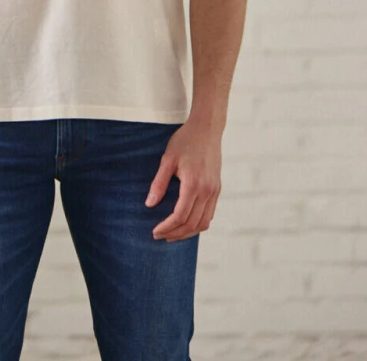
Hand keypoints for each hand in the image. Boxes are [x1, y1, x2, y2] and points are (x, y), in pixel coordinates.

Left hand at [145, 118, 222, 241]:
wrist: (207, 129)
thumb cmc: (185, 141)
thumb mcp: (167, 159)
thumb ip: (159, 183)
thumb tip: (149, 204)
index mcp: (194, 184)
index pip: (180, 216)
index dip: (166, 227)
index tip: (155, 232)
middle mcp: (207, 191)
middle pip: (192, 223)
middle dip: (175, 234)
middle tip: (160, 236)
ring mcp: (214, 191)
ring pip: (204, 223)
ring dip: (188, 232)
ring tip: (172, 234)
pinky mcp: (217, 189)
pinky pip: (210, 214)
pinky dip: (198, 224)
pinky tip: (186, 223)